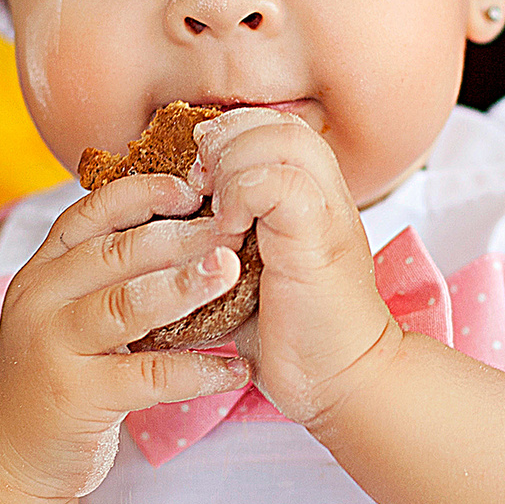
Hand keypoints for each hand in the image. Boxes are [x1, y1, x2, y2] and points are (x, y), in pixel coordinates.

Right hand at [0, 171, 255, 503]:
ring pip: (128, 305)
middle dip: (182, 235)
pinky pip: (150, 376)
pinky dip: (200, 371)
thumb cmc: (56, 371)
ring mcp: (55, 348)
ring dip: (187, 285)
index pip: (92, 212)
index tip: (195, 186)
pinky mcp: (77, 397)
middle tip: (235, 224)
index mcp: (44, 270)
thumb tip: (186, 225)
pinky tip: (239, 369)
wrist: (8, 453)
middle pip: (117, 253)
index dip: (144, 193)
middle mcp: (42, 300)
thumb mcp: (65, 309)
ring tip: (232, 272)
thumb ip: (105, 272)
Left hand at [192, 108, 401, 430]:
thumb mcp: (248, 272)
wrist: (343, 382)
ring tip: (214, 211)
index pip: (271, 124)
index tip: (198, 178)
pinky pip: (280, 183)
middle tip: (200, 188)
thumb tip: (161, 220)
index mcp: (310, 195)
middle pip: (277, 121)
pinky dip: (243, 195)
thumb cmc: (293, 335)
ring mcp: (326, 213)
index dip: (229, 135)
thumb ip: (224, 236)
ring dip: (233, 166)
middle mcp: (325, 194)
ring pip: (282, 138)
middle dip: (226, 142)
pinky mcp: (319, 239)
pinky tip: (226, 233)